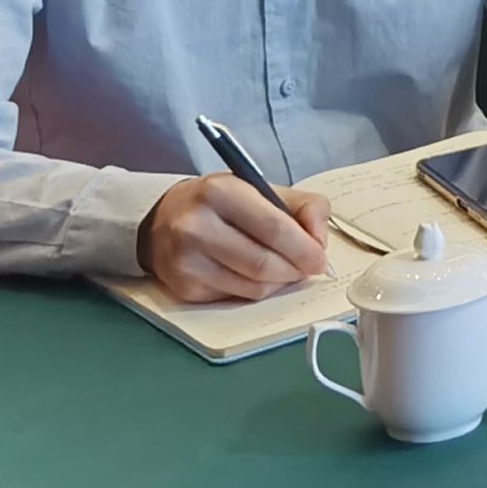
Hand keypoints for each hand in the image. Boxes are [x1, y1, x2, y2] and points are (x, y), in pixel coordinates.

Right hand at [136, 175, 329, 303]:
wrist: (165, 219)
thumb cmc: (224, 202)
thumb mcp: (264, 189)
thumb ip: (305, 207)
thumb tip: (320, 243)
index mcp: (221, 193)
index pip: (274, 229)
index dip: (304, 249)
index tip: (321, 260)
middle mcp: (196, 227)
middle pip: (263, 264)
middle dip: (295, 270)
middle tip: (308, 269)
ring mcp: (186, 261)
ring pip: (252, 287)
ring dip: (278, 283)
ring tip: (284, 269)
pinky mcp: (184, 288)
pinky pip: (235, 298)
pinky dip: (255, 290)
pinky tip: (254, 275)